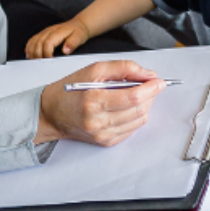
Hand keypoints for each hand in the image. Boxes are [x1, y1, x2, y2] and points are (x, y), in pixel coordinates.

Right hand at [27, 18, 91, 58]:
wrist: (79, 24)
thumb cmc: (79, 32)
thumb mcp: (80, 37)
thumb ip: (73, 43)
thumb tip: (65, 51)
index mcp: (58, 32)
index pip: (47, 43)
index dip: (46, 54)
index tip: (49, 62)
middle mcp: (49, 31)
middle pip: (38, 43)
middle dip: (38, 55)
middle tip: (40, 65)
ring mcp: (45, 31)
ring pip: (33, 41)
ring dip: (31, 52)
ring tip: (33, 62)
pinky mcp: (43, 33)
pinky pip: (32, 39)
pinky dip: (29, 47)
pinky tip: (29, 54)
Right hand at [36, 60, 161, 145]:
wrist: (50, 113)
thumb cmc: (70, 90)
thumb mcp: (94, 70)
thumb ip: (123, 68)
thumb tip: (148, 74)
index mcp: (93, 101)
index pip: (133, 97)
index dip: (151, 88)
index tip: (159, 81)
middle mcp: (98, 121)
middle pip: (139, 109)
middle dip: (150, 95)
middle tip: (150, 85)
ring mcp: (102, 135)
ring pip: (139, 120)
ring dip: (145, 105)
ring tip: (137, 94)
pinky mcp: (105, 142)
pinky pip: (132, 129)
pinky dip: (135, 116)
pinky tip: (127, 107)